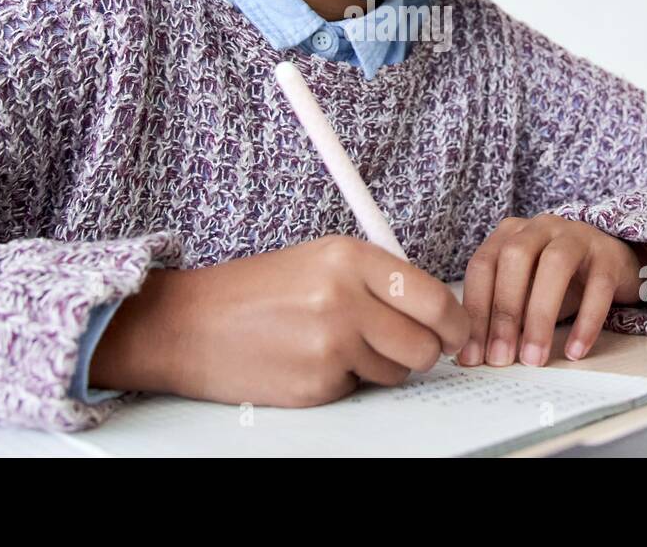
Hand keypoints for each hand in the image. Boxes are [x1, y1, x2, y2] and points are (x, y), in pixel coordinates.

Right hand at [88, 235, 469, 406]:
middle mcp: (344, 297)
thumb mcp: (318, 260)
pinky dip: (343, 382)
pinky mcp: (316, 384)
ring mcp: (330, 344)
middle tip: (408, 348)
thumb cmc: (255, 291)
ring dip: (379, 367)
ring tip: (337, 346)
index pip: (434, 296)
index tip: (455, 332)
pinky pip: (358, 389)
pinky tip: (310, 362)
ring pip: (396, 371)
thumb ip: (375, 277)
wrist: (190, 324)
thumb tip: (433, 308)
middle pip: (425, 343)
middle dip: (423, 352)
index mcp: (349, 257)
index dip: (454, 322)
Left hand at [457, 215, 641, 368]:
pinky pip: (598, 286)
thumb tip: (478, 356)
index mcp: (510, 233)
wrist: (613, 262)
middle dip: (504, 311)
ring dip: (540, 315)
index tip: (472, 355)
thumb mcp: (526, 290)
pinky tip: (575, 351)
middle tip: (500, 357)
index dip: (474, 311)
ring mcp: (576, 236)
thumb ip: (503, 314)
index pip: (482, 265)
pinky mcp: (609, 254)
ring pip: (554, 265)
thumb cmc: (559, 281)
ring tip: (534, 358)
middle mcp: (540, 227)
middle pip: (514, 258)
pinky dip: (586, 321)